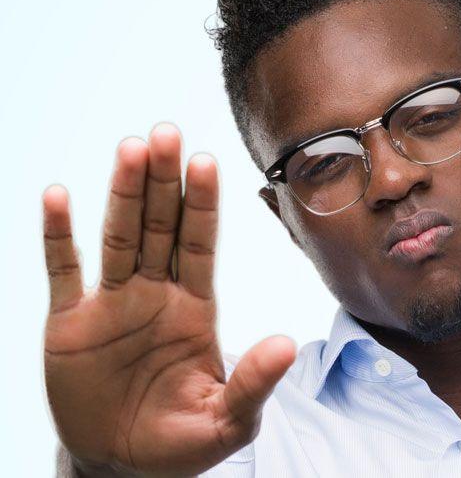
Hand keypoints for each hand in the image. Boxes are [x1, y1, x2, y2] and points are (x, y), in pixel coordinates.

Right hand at [43, 124, 295, 474]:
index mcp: (196, 308)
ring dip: (123, 194)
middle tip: (167, 133)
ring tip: (130, 150)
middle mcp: (155, 294)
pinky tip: (58, 197)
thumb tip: (286, 344)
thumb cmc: (181, 442)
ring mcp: (111, 305)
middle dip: (164, 182)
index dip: (203, 204)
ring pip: (119, 237)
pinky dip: (58, 236)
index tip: (207, 162)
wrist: (121, 465)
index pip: (201, 244)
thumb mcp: (227, 421)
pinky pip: (63, 272)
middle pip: (161, 226)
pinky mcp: (70, 325)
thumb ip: (254, 383)